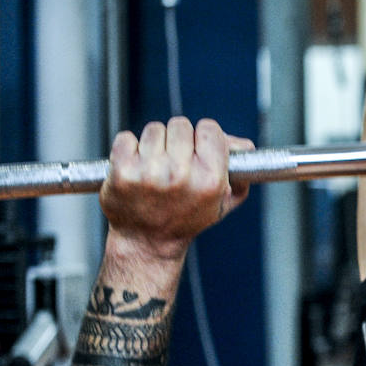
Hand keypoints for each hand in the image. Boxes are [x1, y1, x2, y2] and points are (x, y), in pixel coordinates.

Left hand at [99, 117, 253, 260]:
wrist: (147, 241)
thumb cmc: (185, 219)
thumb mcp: (222, 202)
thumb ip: (239, 172)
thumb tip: (242, 145)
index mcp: (210, 180)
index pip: (209, 129)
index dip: (203, 137)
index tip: (197, 148)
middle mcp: (180, 174)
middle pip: (180, 125)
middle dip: (178, 139)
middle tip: (174, 160)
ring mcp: (149, 172)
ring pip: (154, 129)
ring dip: (153, 143)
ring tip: (155, 167)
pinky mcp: (122, 171)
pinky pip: (126, 138)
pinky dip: (129, 148)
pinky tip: (136, 167)